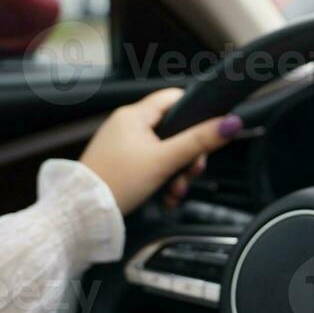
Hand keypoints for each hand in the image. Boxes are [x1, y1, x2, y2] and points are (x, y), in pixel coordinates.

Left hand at [80, 89, 240, 213]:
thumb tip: (230, 123)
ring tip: (176, 191)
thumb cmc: (117, 182)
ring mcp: (123, 146)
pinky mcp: (121, 164)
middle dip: (188, 156)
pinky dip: (162, 180)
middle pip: (173, 130)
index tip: (208, 131)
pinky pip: (151, 165)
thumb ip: (199, 141)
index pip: (174, 98)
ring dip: (177, 173)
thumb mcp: (165, 160)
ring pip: (164, 152)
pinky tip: (165, 196)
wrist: (83, 214)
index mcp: (134, 115)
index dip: (196, 112)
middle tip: (191, 172)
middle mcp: (127, 125)